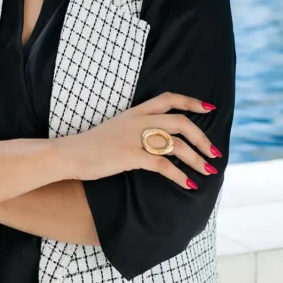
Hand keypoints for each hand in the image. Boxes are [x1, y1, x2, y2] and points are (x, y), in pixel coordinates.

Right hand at [60, 92, 221, 190]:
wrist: (69, 154)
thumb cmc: (91, 145)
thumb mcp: (116, 128)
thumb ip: (137, 128)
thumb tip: (159, 139)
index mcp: (136, 112)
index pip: (169, 98)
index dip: (191, 102)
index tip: (209, 109)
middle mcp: (138, 121)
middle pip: (180, 122)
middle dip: (202, 138)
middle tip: (214, 153)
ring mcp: (134, 137)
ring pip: (176, 145)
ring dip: (196, 159)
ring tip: (207, 172)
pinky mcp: (130, 156)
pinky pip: (163, 164)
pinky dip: (179, 176)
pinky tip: (188, 184)